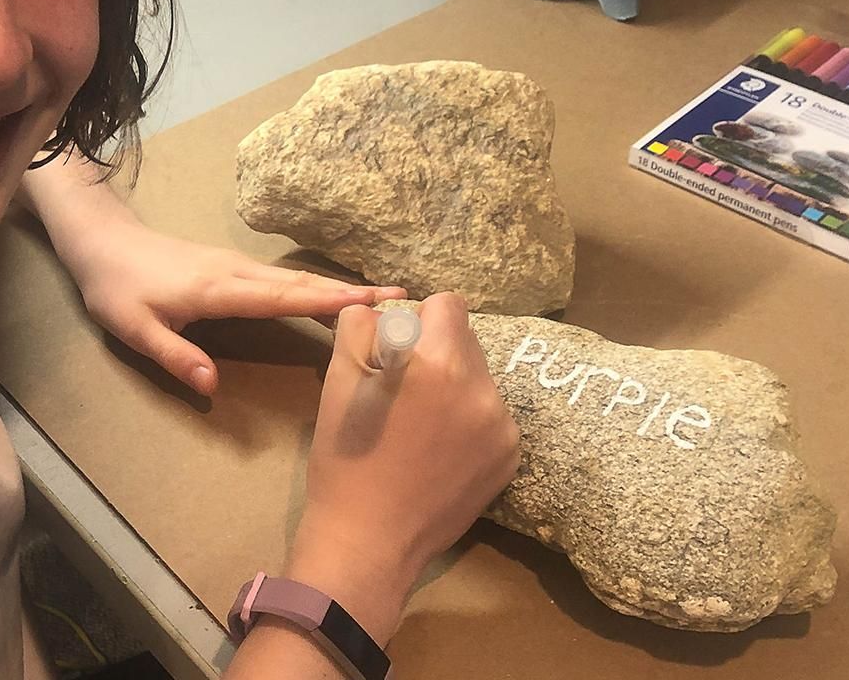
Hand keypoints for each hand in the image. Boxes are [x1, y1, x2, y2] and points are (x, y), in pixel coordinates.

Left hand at [63, 219, 405, 396]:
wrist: (101, 242)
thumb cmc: (115, 288)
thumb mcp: (135, 330)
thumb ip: (176, 357)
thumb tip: (213, 386)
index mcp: (218, 289)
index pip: (282, 297)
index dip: (327, 303)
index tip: (372, 305)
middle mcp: (236, 272)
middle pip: (302, 284)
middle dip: (352, 293)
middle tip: (404, 298)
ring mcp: (236, 265)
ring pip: (296, 279)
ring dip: (339, 289)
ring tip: (386, 299)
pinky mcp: (232, 267)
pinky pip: (284, 278)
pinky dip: (316, 287)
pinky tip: (334, 297)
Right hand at [285, 294, 520, 642]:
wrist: (369, 542)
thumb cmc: (344, 460)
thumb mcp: (338, 382)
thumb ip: (360, 327)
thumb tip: (380, 307)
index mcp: (438, 364)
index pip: (448, 305)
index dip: (418, 318)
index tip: (397, 347)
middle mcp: (481, 389)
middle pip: (466, 340)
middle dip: (436, 353)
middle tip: (404, 390)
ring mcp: (501, 427)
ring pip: (479, 379)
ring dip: (454, 387)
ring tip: (420, 425)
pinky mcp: (509, 457)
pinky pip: (491, 416)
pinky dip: (468, 422)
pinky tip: (439, 450)